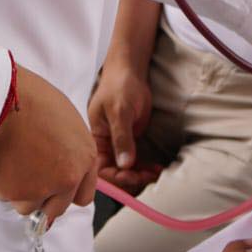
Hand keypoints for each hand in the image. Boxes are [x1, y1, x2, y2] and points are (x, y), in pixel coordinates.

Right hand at [0, 64, 97, 225]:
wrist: (2, 98)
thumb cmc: (31, 99)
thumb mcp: (65, 120)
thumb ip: (69, 150)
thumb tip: (61, 165)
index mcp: (85, 158)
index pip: (83, 196)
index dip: (66, 191)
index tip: (54, 186)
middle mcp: (68, 178)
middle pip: (57, 208)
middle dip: (42, 197)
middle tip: (27, 174)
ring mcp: (42, 189)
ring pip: (28, 206)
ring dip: (19, 191)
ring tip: (11, 160)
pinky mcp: (15, 193)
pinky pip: (5, 197)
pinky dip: (0, 184)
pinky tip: (0, 158)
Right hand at [88, 61, 160, 192]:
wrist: (131, 72)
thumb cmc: (119, 86)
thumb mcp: (119, 111)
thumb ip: (121, 137)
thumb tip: (124, 164)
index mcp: (95, 139)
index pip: (100, 168)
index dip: (114, 177)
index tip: (130, 176)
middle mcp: (106, 146)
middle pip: (115, 173)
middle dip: (130, 179)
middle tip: (147, 176)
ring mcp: (119, 145)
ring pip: (127, 170)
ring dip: (141, 176)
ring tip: (156, 174)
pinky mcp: (132, 142)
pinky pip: (137, 162)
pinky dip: (146, 168)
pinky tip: (157, 169)